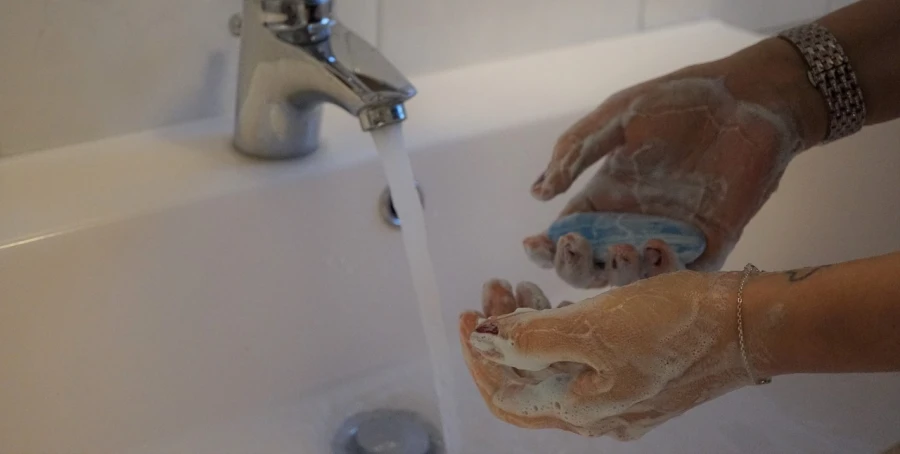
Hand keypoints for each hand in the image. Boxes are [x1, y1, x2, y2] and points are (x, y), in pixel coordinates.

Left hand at [459, 273, 751, 440]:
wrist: (748, 322)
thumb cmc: (674, 326)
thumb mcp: (595, 329)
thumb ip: (533, 340)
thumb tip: (485, 344)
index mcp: (583, 410)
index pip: (507, 397)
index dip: (479, 359)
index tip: (468, 315)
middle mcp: (598, 411)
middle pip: (529, 379)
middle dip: (503, 334)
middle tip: (496, 289)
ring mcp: (620, 393)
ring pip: (555, 364)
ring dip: (530, 326)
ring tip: (519, 287)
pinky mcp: (637, 371)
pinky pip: (583, 355)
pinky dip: (562, 327)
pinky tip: (557, 297)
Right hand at [524, 39, 818, 287]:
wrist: (748, 98)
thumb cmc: (680, 101)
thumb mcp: (617, 116)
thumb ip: (576, 152)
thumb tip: (538, 193)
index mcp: (605, 197)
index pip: (567, 235)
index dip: (546, 248)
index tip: (536, 243)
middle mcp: (632, 224)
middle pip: (592, 266)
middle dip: (575, 267)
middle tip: (575, 248)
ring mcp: (669, 237)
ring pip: (632, 279)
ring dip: (618, 272)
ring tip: (622, 249)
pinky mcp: (709, 244)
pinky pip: (682, 275)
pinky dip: (665, 271)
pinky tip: (656, 248)